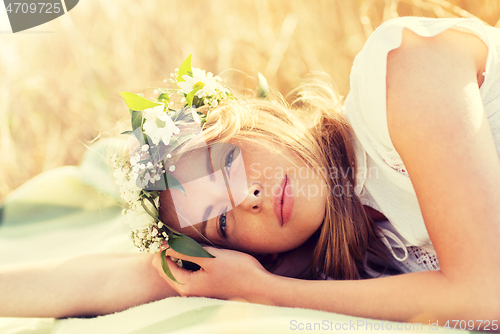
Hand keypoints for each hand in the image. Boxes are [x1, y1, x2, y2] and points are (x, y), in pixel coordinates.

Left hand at [152, 246, 268, 301]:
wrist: (260, 286)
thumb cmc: (237, 271)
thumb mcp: (209, 257)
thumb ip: (185, 252)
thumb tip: (164, 247)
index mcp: (186, 285)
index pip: (161, 264)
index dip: (163, 247)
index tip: (170, 234)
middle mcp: (188, 292)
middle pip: (167, 269)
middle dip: (169, 252)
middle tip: (177, 236)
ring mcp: (197, 291)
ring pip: (178, 271)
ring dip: (179, 256)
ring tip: (187, 242)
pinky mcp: (205, 288)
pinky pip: (188, 274)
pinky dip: (188, 262)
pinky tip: (198, 253)